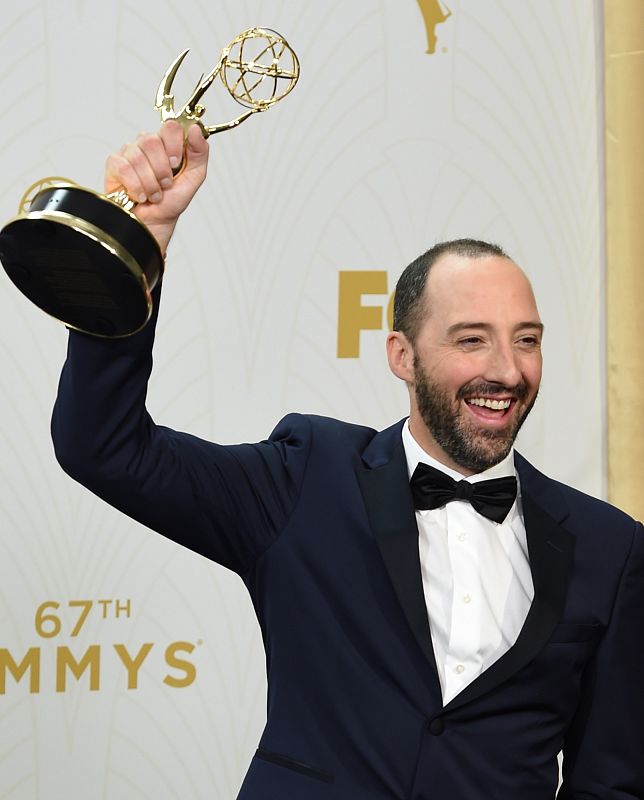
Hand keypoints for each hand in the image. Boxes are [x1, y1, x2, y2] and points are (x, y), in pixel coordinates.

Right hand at [104, 121, 208, 253]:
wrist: (155, 222)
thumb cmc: (172, 200)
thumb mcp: (194, 177)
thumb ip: (199, 153)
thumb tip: (196, 130)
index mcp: (166, 143)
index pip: (170, 126)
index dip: (174, 145)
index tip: (176, 164)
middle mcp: (146, 144)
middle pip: (152, 141)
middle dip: (161, 170)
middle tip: (165, 184)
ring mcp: (129, 152)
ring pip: (138, 157)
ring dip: (150, 183)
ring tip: (153, 194)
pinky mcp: (114, 164)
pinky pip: (124, 168)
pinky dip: (136, 187)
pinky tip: (139, 195)